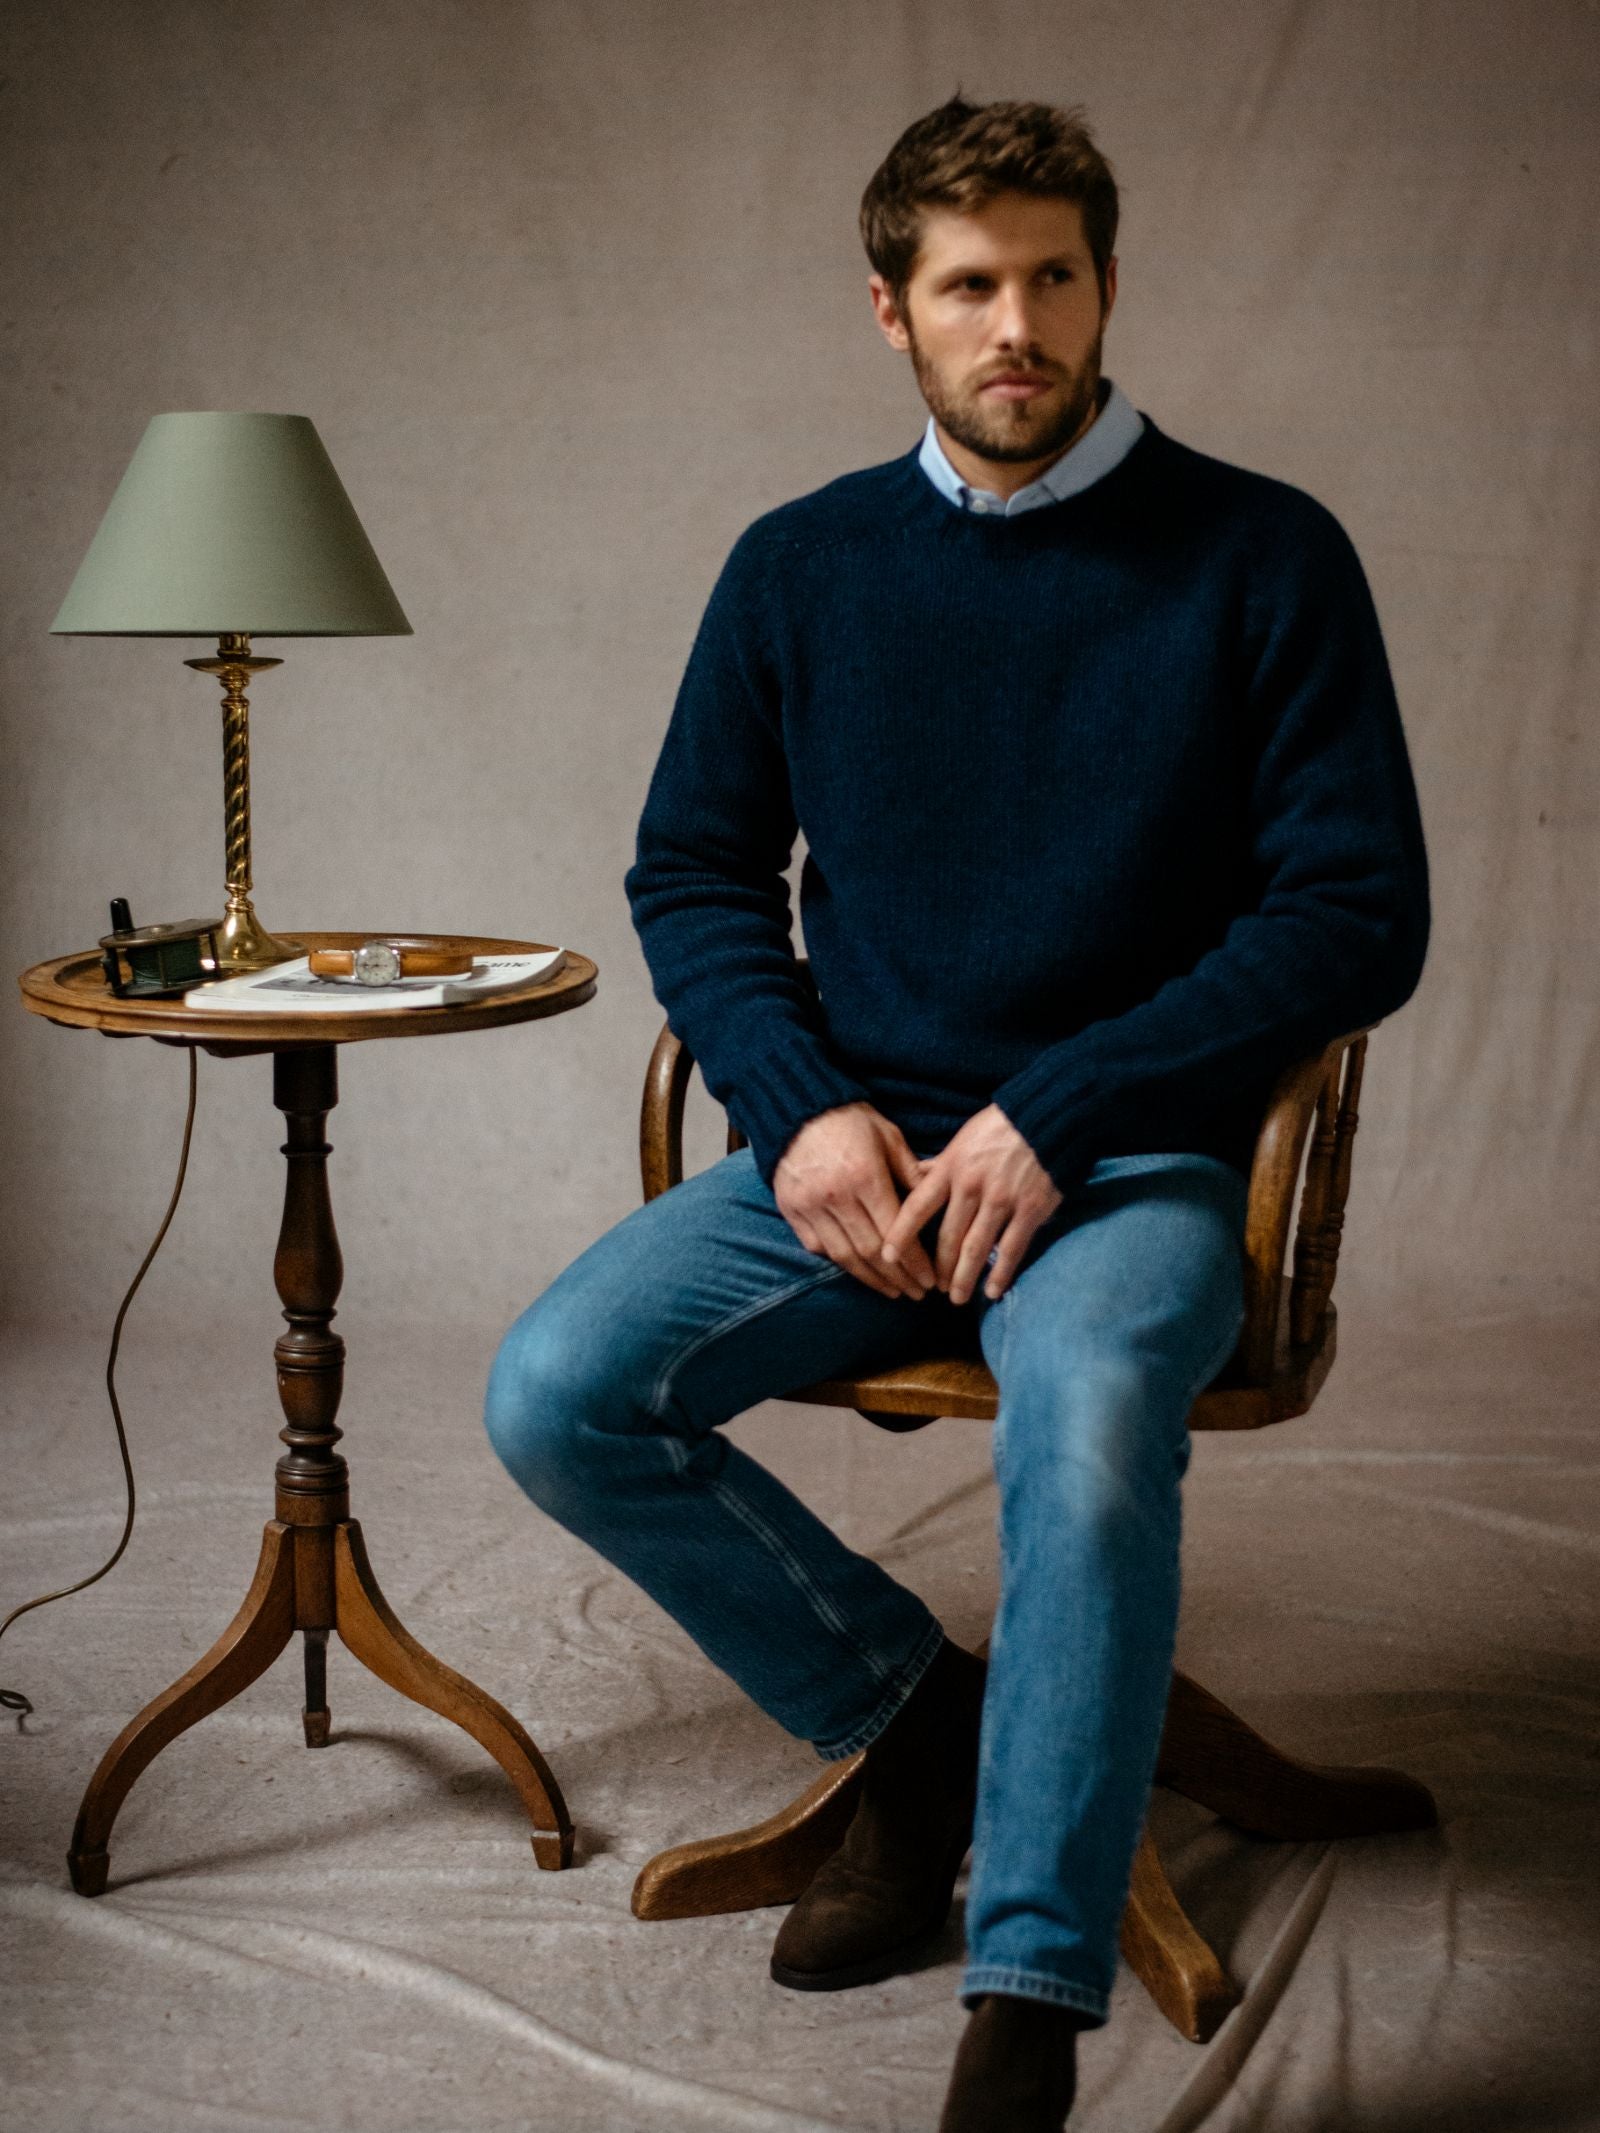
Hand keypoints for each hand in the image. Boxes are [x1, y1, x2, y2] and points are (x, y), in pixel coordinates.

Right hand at [773, 1102, 940, 1299]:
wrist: (797, 1108)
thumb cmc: (850, 1120)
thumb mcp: (889, 1137)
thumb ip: (912, 1173)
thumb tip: (939, 1201)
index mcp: (865, 1176)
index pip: (895, 1231)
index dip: (914, 1262)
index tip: (930, 1279)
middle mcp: (836, 1196)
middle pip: (871, 1251)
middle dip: (898, 1277)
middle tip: (917, 1293)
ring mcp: (810, 1205)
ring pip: (843, 1256)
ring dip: (871, 1279)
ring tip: (892, 1290)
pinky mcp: (791, 1210)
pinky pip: (817, 1246)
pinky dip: (839, 1262)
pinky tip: (859, 1271)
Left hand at [880, 1104, 1061, 1304]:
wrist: (1047, 1117)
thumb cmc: (1000, 1127)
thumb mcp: (962, 1138)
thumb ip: (939, 1164)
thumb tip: (914, 1175)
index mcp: (951, 1167)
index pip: (917, 1206)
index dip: (900, 1234)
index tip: (886, 1257)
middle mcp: (971, 1187)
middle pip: (947, 1237)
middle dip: (937, 1268)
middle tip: (932, 1288)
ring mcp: (1001, 1200)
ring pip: (976, 1248)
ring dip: (963, 1277)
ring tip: (955, 1297)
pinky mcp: (1030, 1210)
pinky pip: (1011, 1249)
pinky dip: (1000, 1273)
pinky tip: (991, 1291)